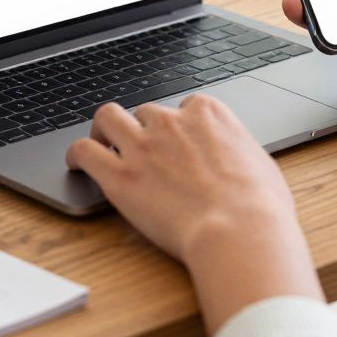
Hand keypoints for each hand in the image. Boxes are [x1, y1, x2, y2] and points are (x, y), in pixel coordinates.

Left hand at [66, 96, 322, 333]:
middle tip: (138, 147)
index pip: (183, 106)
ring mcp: (141, 146)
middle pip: (144, 111)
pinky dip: (78, 155)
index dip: (177, 126)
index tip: (175, 142)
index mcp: (207, 113)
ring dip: (103, 130)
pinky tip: (78, 164)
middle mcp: (170, 121)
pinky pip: (84, 150)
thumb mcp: (259, 162)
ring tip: (102, 145)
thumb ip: (237, 150)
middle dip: (141, 128)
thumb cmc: (259, 205)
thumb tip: (235, 158)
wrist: (239, 230)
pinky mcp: (119, 175)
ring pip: (107, 117)